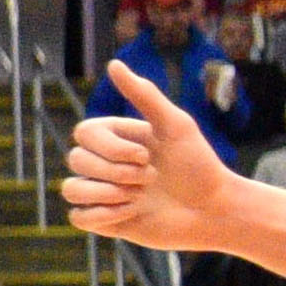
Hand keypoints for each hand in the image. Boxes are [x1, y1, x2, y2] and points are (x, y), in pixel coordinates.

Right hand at [63, 68, 242, 251]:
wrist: (213, 211)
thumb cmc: (199, 165)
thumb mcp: (176, 125)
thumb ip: (144, 95)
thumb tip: (113, 64)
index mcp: (118, 138)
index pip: (84, 133)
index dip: (110, 147)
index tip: (146, 155)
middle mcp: (106, 163)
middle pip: (75, 159)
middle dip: (114, 172)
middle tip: (151, 179)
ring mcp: (104, 193)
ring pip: (71, 190)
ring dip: (106, 194)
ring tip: (138, 199)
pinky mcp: (106, 221)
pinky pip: (79, 218)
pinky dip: (103, 216)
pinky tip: (132, 214)